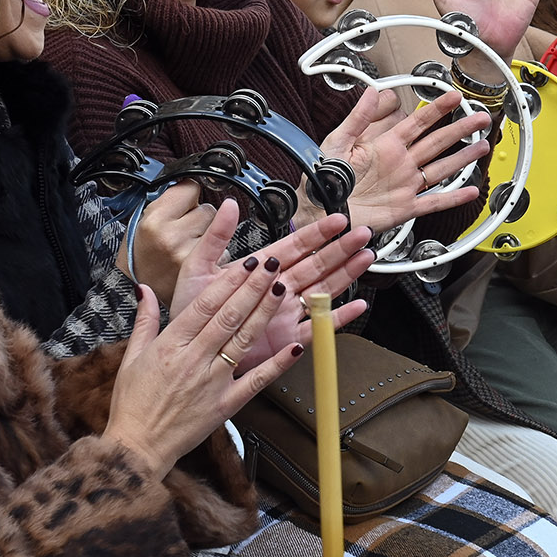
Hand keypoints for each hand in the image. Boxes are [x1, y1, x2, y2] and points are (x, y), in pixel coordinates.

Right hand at [100, 256, 301, 475]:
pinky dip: (276, 365)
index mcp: (170, 346)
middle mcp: (193, 360)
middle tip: (272, 265)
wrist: (137, 447)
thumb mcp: (132, 357)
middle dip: (252, 288)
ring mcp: (212, 383)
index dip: (228, 282)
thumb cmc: (133, 404)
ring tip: (282, 290)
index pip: (204, 305)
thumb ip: (144, 320)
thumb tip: (145, 289)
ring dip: (265, 314)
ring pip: (244, 342)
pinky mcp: (226, 405)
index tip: (246, 263)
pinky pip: (255, 382)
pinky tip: (294, 347)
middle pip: (228, 317)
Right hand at [123, 181, 215, 305]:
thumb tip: (191, 185)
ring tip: (187, 244)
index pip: (190, 188)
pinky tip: (196, 259)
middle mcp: (172, 238)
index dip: (188, 193)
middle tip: (182, 229)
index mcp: (154, 221)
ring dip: (209, 233)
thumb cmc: (138, 254)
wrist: (132, 289)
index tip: (185, 199)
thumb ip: (167, 202)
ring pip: (217, 229)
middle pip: (208, 209)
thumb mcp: (143, 220)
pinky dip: (214, 253)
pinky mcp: (202, 272)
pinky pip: (223, 250)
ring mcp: (189, 256)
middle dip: (199, 215)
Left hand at [170, 201, 375, 366]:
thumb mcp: (198, 269)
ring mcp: (286, 313)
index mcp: (260, 270)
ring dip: (346, 274)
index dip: (317, 232)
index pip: (295, 245)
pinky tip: (356, 305)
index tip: (336, 220)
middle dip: (341, 249)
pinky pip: (318, 327)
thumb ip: (215, 237)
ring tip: (366, 258)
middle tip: (362, 235)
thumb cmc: (193, 312)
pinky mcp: (288, 339)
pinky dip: (339, 318)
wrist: (190, 350)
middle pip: (317, 264)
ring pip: (323, 290)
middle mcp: (278, 289)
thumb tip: (229, 206)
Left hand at [310, 86, 491, 232]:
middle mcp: (399, 163)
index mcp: (385, 145)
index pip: (418, 122)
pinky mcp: (405, 207)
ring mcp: (404, 185)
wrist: (320, 210)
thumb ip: (357, 118)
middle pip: (437, 142)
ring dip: (462, 159)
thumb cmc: (323, 177)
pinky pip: (434, 202)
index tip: (454, 97)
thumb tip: (371, 92)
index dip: (437, 109)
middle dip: (460, 129)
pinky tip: (469, 190)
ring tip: (482, 147)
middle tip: (480, 118)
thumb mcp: (338, 141)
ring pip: (441, 169)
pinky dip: (453, 197)